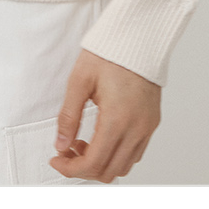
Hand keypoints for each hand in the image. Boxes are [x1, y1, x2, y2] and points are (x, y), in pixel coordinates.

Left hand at [52, 49, 160, 182]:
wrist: (139, 36)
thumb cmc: (109, 53)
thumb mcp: (79, 82)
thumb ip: (68, 117)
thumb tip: (60, 145)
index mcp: (117, 118)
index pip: (93, 162)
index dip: (70, 169)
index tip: (57, 160)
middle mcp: (137, 127)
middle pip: (108, 171)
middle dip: (83, 169)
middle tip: (67, 152)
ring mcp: (147, 127)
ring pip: (123, 167)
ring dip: (100, 163)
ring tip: (83, 144)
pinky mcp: (152, 123)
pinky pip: (135, 153)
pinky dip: (115, 155)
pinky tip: (101, 138)